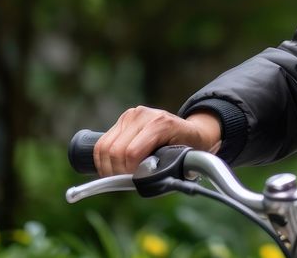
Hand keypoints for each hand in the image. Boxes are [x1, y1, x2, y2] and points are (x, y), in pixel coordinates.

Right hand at [94, 106, 221, 175]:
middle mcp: (144, 115)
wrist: (193, 131)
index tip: (135, 181)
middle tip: (125, 182)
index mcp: (161, 123)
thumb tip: (143, 182)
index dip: (129, 172)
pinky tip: (113, 168)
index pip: (131, 153)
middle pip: (114, 150)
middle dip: (116, 172)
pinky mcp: (123, 119)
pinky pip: (102, 142)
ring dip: (107, 167)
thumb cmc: (189, 148)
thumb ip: (165, 171)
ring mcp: (131, 115)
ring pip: (104, 147)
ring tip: (118, 177)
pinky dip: (103, 159)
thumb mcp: (183, 160)